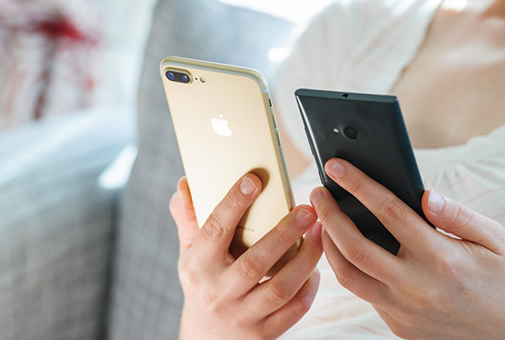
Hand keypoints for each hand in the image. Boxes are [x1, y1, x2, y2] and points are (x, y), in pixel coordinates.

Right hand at [169, 173, 322, 339]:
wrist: (208, 335)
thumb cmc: (203, 281)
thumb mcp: (189, 251)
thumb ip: (189, 218)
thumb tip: (184, 184)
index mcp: (198, 266)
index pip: (214, 231)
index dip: (233, 204)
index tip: (254, 181)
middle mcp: (218, 293)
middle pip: (255, 262)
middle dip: (285, 234)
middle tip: (307, 210)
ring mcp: (242, 316)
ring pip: (280, 288)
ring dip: (306, 259)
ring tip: (319, 233)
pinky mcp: (263, 334)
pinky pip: (293, 310)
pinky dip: (309, 288)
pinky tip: (316, 268)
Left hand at [310, 158, 504, 339]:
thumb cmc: (504, 280)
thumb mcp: (495, 240)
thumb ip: (458, 214)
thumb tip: (423, 194)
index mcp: (442, 257)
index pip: (389, 212)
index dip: (359, 185)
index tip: (337, 166)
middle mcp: (417, 285)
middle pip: (355, 246)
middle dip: (329, 215)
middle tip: (316, 192)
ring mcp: (403, 309)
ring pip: (348, 275)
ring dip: (327, 244)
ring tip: (321, 220)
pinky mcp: (397, 324)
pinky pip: (363, 292)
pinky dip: (348, 267)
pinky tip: (344, 248)